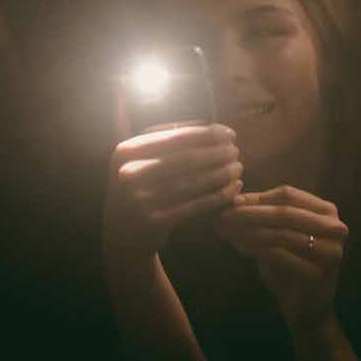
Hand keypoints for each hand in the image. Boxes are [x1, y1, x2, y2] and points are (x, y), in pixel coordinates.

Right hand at [102, 123, 242, 268]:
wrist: (123, 233)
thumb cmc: (142, 187)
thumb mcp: (142, 160)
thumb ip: (169, 141)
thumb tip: (215, 127)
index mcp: (126, 151)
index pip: (176, 136)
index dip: (208, 134)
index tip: (230, 134)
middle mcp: (128, 174)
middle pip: (186, 158)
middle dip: (217, 153)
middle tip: (236, 152)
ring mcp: (139, 199)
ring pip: (192, 182)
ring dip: (221, 174)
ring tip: (238, 168)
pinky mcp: (153, 221)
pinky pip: (194, 205)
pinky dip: (218, 196)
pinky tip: (233, 190)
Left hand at [215, 185, 350, 330]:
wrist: (306, 307)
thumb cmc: (290, 265)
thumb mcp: (278, 235)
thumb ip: (263, 216)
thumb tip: (234, 199)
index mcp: (327, 211)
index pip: (288, 195)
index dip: (256, 198)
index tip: (229, 204)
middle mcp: (335, 227)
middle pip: (285, 212)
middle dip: (250, 214)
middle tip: (222, 218)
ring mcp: (331, 250)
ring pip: (282, 234)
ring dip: (249, 231)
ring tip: (226, 232)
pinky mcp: (321, 273)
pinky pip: (281, 257)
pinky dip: (256, 250)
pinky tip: (239, 247)